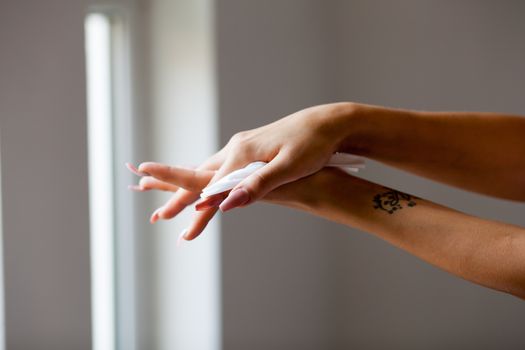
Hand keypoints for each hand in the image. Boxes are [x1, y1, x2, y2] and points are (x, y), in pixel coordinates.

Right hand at [129, 161, 344, 241]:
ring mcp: (242, 146)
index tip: (186, 234)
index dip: (200, 214)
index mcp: (242, 154)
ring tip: (175, 202)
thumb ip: (258, 185)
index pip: (213, 189)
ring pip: (209, 170)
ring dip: (191, 187)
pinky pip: (221, 166)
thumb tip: (228, 204)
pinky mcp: (251, 147)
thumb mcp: (289, 167)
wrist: (326, 123)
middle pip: (202, 177)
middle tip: (160, 215)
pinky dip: (207, 178)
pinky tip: (207, 183)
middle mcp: (237, 148)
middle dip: (181, 198)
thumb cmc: (313, 145)